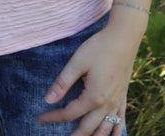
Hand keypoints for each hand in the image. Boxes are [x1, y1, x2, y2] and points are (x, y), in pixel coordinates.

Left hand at [38, 17, 143, 134]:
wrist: (124, 37)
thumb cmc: (99, 47)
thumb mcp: (77, 62)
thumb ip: (62, 82)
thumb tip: (48, 99)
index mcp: (93, 96)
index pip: (69, 114)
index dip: (54, 117)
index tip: (40, 118)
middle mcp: (106, 104)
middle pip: (88, 128)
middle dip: (74, 135)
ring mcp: (117, 101)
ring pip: (105, 129)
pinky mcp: (123, 95)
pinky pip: (120, 120)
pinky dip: (116, 131)